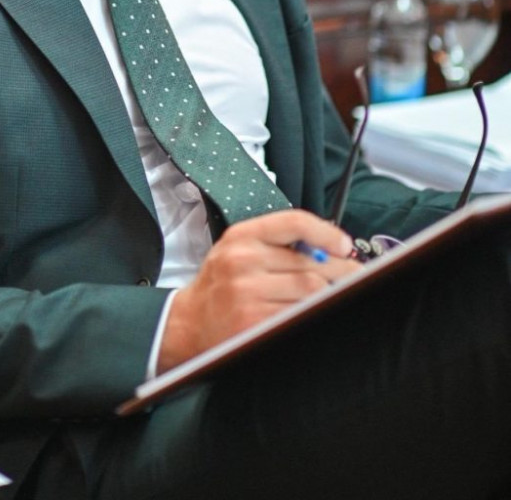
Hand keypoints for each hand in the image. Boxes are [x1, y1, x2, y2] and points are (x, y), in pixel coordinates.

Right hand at [157, 209, 358, 371]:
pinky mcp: (253, 322)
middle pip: (310, 262)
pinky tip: (317, 310)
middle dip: (341, 270)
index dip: (326, 232)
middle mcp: (242, 260)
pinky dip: (314, 312)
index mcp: (241, 236)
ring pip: (310, 290)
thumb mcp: (238, 248)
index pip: (294, 223)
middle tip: (355, 274)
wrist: (190, 321)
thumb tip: (331, 245)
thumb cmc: (221, 283)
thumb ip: (278, 241)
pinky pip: (298, 314)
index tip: (344, 244)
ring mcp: (247, 293)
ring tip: (339, 293)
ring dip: (331, 293)